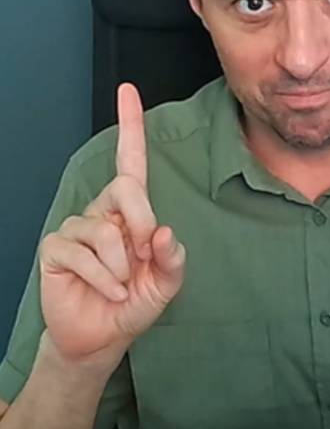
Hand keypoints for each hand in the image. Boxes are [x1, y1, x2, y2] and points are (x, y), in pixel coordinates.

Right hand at [39, 84, 185, 365]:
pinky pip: (82, 253)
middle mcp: (103, 210)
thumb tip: (164, 232)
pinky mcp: (57, 248)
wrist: (102, 338)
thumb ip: (174, 260)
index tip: (128, 90)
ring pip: (105, 230)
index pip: (130, 159)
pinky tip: (107, 290)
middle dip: (142, 222)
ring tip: (121, 283)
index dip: (130, 123)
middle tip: (144, 256)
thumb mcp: (166, 284)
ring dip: (121, 266)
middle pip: (126, 188)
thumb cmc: (134, 302)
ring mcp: (77, 226)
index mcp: (131, 210)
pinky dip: (103, 278)